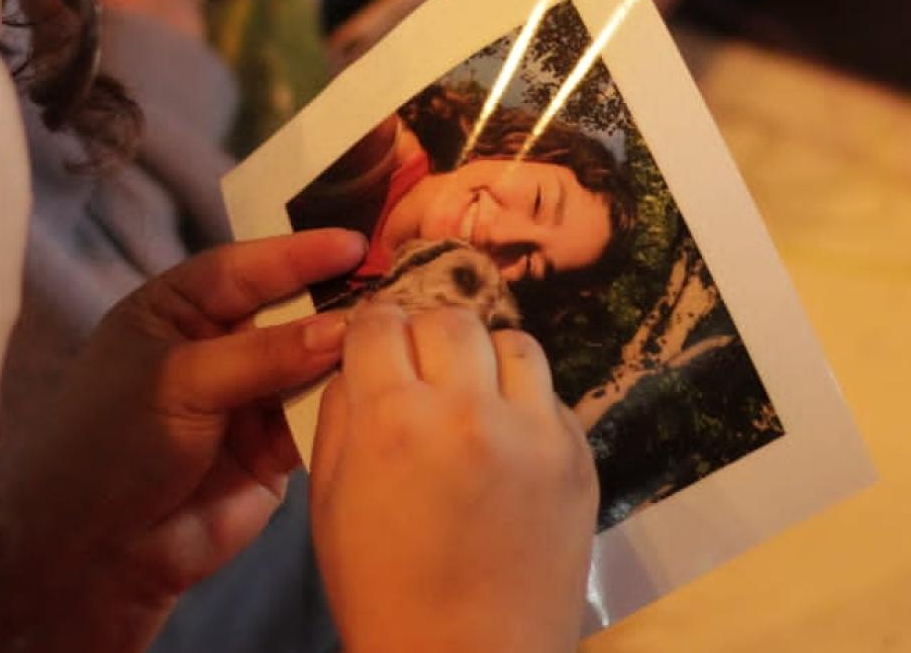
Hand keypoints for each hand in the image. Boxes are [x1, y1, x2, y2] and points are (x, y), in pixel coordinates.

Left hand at [0, 230, 364, 652]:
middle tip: (394, 281)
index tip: (353, 244)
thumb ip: (262, 354)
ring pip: (309, 362)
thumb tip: (343, 327)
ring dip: (346, 353)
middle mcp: (215, 347)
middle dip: (333, 299)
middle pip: (286, 310)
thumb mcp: (180, 382)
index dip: (297, 254)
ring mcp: (247, 398)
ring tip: (398, 333)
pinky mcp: (273, 449)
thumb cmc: (114, 446)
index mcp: (175, 312)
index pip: (243, 269)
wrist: (99, 552)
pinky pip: (318, 416)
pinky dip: (343, 404)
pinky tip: (380, 387)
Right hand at [312, 306, 598, 652]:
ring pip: (514, 342)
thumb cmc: (382, 590)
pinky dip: (525, 404)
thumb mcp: (332, 501)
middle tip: (422, 374)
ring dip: (486, 360)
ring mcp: (534, 431)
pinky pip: (551, 395)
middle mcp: (468, 410)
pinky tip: (507, 441)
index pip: (381, 323)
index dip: (372, 332)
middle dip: (427, 337)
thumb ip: (342, 416)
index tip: (375, 347)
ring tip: (473, 396)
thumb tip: (361, 363)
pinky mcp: (578, 455)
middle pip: (450, 320)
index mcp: (393, 421)